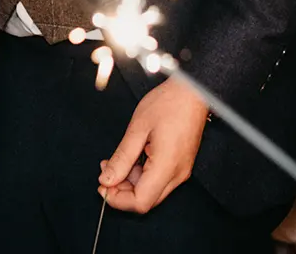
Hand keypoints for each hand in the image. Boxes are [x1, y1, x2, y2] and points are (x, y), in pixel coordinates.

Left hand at [99, 78, 209, 212]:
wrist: (193, 92)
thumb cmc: (169, 103)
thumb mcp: (138, 128)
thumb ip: (121, 157)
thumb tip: (107, 178)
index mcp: (167, 166)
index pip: (140, 202)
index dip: (117, 199)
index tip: (102, 186)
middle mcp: (177, 174)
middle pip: (146, 201)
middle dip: (121, 191)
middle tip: (105, 173)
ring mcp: (180, 170)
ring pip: (151, 191)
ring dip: (130, 182)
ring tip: (114, 161)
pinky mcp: (180, 165)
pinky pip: (158, 180)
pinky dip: (140, 175)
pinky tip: (130, 159)